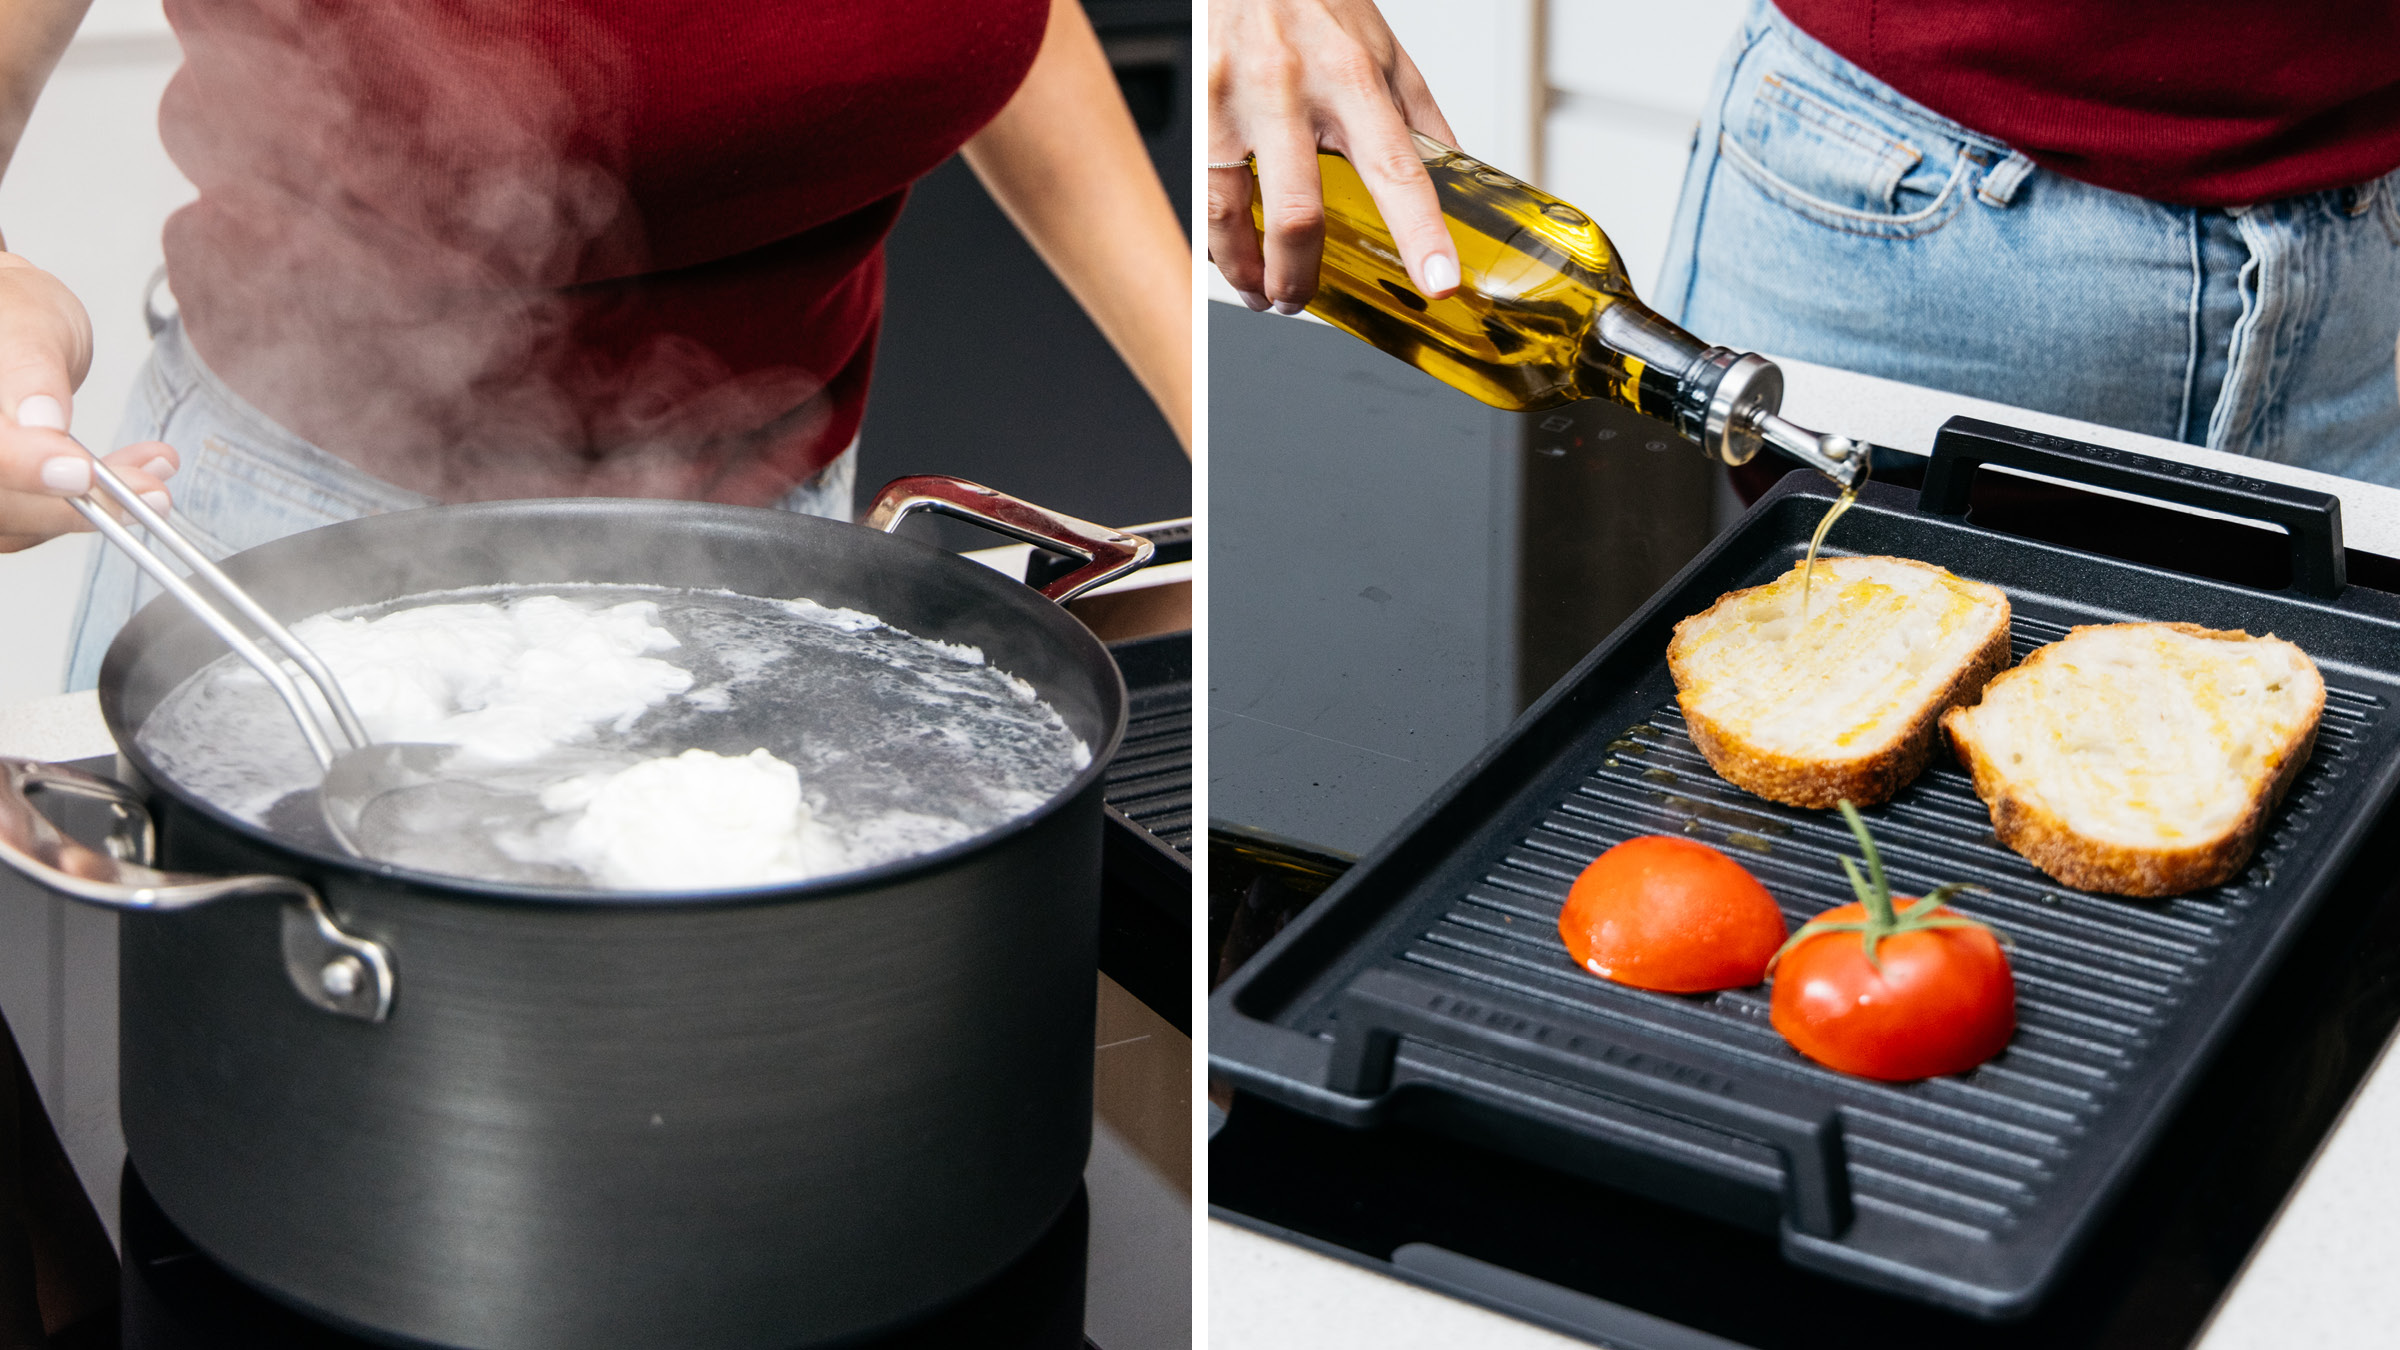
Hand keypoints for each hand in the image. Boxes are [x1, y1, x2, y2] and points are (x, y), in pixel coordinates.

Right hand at [0, 253, 175, 552]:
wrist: (16, 322)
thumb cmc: (11, 309)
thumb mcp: (24, 323)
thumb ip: (29, 371)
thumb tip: (41, 421)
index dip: (23, 467)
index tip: (79, 471)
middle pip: (3, 503)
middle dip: (79, 503)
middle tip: (150, 491)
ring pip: (25, 521)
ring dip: (100, 507)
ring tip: (156, 476)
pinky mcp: (8, 493)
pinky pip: (45, 515)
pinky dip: (97, 503)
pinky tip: (141, 475)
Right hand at [1207, 0, 1459, 314]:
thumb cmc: (1316, 3)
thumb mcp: (1384, 51)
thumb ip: (1420, 120)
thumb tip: (1457, 183)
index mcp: (1353, 79)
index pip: (1397, 169)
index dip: (1420, 233)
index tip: (1438, 281)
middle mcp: (1292, 92)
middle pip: (1298, 215)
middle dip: (1300, 277)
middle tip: (1303, 297)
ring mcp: (1236, 102)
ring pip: (1234, 215)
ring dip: (1248, 272)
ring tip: (1265, 290)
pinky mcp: (1198, 109)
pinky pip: (1202, 195)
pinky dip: (1219, 239)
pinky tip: (1232, 251)